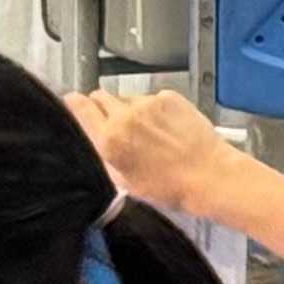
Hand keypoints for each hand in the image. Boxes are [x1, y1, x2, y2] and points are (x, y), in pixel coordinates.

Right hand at [69, 88, 237, 216]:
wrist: (209, 175)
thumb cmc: (168, 186)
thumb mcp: (124, 181)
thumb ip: (104, 155)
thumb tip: (94, 138)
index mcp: (108, 139)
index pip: (80, 107)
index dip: (75, 104)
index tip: (74, 103)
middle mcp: (124, 115)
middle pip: (101, 97)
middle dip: (103, 107)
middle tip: (116, 123)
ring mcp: (148, 103)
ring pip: (127, 98)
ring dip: (130, 109)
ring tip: (149, 131)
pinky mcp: (170, 97)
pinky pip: (152, 98)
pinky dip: (154, 108)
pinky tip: (167, 126)